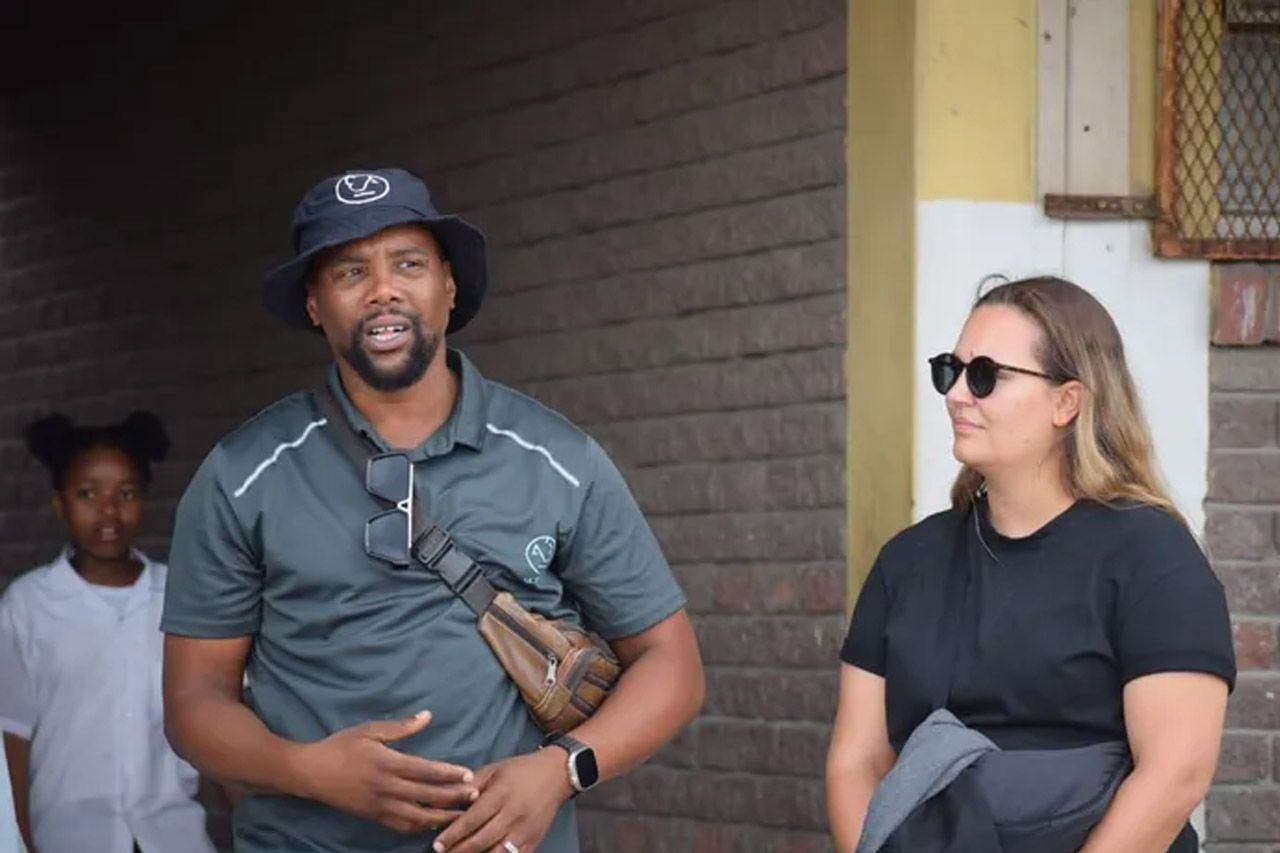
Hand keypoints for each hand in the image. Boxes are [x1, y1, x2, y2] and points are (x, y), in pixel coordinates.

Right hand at [293, 710, 477, 833]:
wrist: (310, 773)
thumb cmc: (340, 746)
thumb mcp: (370, 730)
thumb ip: (401, 727)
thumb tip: (428, 716)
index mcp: (387, 763)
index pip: (425, 771)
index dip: (449, 774)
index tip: (468, 774)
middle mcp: (386, 788)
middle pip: (426, 795)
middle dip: (453, 796)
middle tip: (475, 795)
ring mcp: (379, 806)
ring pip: (417, 816)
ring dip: (441, 816)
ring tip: (461, 814)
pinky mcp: (373, 817)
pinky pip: (401, 826)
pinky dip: (420, 826)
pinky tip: (434, 823)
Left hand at [431, 748, 573, 852]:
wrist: (557, 773)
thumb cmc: (521, 770)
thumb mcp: (494, 770)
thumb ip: (469, 786)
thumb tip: (441, 798)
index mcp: (502, 793)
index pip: (473, 819)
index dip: (453, 834)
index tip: (437, 844)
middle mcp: (514, 814)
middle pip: (482, 839)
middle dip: (459, 850)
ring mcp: (526, 830)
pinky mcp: (534, 841)